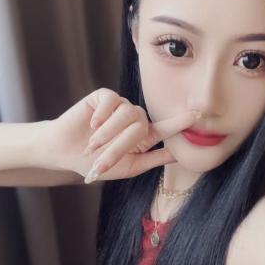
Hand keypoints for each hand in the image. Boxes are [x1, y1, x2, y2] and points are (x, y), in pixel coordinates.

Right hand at [40, 88, 200, 183]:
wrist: (66, 153)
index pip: (166, 128)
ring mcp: (119, 106)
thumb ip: (152, 160)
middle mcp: (134, 119)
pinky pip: (112, 101)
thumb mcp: (127, 167)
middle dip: (120, 145)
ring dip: (109, 133)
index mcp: (143, 137)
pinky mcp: (103, 97)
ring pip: (127, 113)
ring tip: (92, 145)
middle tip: (102, 159)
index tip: (198, 116)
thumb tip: (179, 154)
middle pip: (140, 126)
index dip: (180, 122)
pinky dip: (102, 116)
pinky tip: (91, 125)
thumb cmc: (96, 163)